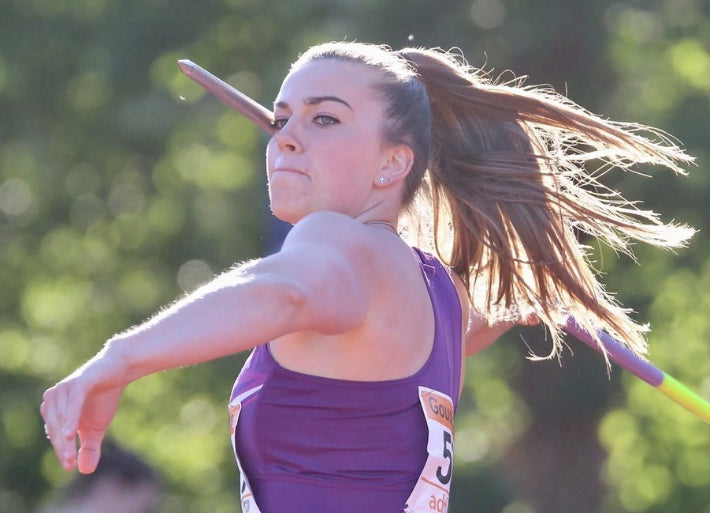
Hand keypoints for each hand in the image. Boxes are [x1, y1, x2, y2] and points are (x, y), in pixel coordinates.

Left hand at [40, 353, 125, 473]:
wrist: (119, 371)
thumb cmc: (104, 398)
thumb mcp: (97, 428)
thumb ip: (89, 448)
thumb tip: (85, 471)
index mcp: (55, 410)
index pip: (55, 435)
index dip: (61, 451)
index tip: (70, 468)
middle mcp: (54, 399)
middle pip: (55, 428)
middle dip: (62, 448)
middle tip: (70, 464)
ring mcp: (64, 389)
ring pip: (61, 419)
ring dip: (64, 438)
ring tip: (70, 456)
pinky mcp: (77, 382)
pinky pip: (72, 404)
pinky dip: (70, 419)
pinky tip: (70, 435)